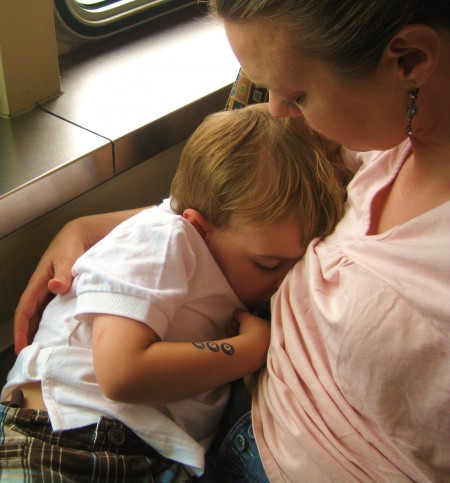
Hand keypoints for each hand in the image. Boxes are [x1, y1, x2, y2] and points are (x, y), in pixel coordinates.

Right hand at [14, 219, 89, 353]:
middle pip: (32, 315)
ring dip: (40, 330)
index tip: (21, 347)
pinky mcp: (66, 288)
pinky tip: (62, 332)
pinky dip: (54, 322)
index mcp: (41, 281)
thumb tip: (55, 287)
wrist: (88, 233)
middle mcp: (45, 287)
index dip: (21, 328)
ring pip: (43, 313)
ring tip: (43, 349)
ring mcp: (55, 288)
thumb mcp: (69, 254)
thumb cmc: (75, 242)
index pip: (26, 308)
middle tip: (31, 357)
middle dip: (28, 335)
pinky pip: (56, 309)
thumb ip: (63, 271)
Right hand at [233, 309, 270, 368]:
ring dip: (236, 335)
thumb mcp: (245, 317)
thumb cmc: (252, 330)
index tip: (237, 321)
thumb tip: (237, 312)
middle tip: (231, 327)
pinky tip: (232, 343)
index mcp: (270, 328)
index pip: (256, 321)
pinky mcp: (256, 361)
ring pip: (248, 341)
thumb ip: (241, 313)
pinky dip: (239, 346)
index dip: (245, 320)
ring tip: (229, 333)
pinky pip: (247, 350)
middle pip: (251, 331)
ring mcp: (263, 351)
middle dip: (238, 328)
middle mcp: (269, 339)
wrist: (252, 352)